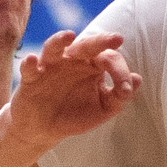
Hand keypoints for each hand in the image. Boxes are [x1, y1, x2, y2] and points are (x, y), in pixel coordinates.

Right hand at [6, 30, 141, 149]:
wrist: (45, 130)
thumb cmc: (76, 114)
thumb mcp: (103, 109)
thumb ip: (119, 96)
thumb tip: (137, 79)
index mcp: (92, 65)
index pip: (109, 58)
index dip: (120, 71)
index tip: (126, 90)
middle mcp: (72, 61)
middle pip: (86, 45)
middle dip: (100, 41)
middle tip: (116, 38)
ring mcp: (50, 66)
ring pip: (54, 47)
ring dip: (60, 40)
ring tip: (69, 36)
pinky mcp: (30, 78)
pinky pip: (29, 68)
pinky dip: (29, 63)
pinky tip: (32, 60)